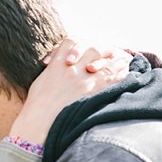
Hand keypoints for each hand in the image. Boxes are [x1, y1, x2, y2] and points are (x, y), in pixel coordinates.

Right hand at [9, 38, 131, 143]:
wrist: (41, 120)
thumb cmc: (37, 105)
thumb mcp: (40, 81)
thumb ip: (52, 71)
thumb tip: (57, 68)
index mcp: (56, 63)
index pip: (70, 41)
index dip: (79, 43)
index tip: (84, 47)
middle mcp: (71, 67)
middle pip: (91, 48)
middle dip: (99, 49)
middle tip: (106, 52)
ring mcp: (83, 78)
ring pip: (104, 60)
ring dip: (113, 59)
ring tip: (121, 60)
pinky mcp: (93, 90)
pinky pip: (111, 76)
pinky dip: (119, 73)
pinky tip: (124, 71)